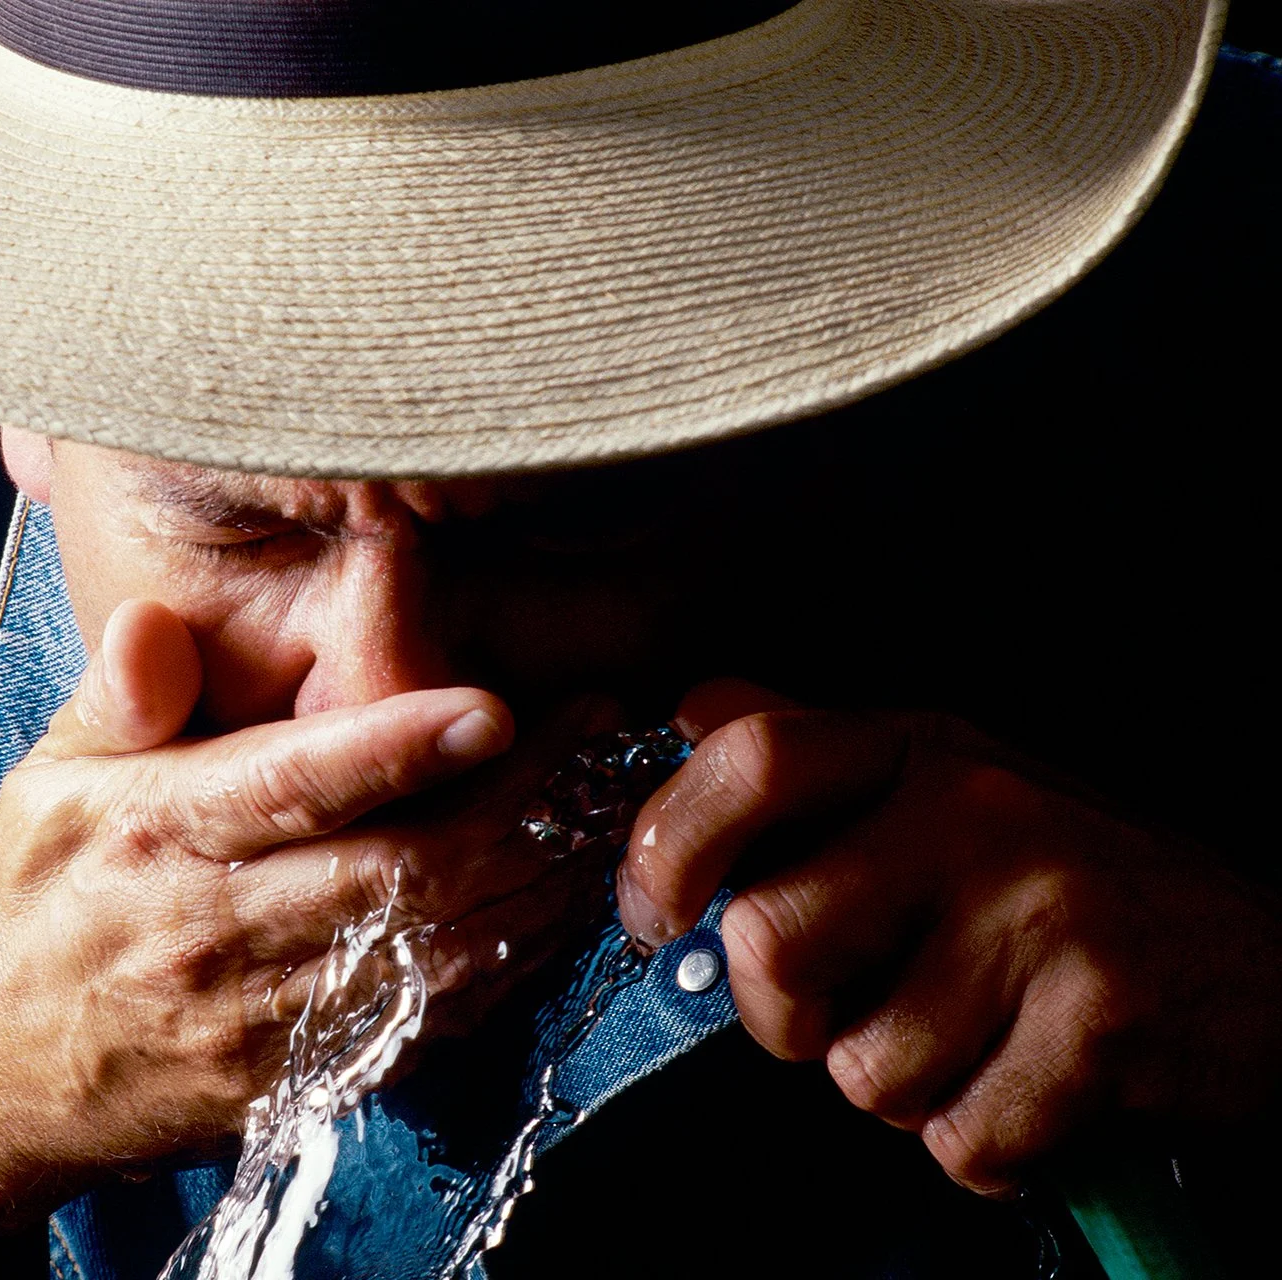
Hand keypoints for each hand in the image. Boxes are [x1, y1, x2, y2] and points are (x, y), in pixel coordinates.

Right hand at [0, 600, 611, 1227]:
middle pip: (393, 874)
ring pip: (429, 955)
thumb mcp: (51, 778)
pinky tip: (552, 904)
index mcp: (153, 836)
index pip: (286, 787)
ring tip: (603, 807)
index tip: (489, 708)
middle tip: (597, 736)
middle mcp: (213, 929)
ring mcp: (261, 1018)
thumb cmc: (43, 894)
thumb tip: (155, 620)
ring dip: (532, 884)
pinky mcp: (299, 1079)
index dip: (393, 750)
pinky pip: (424, 1025)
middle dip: (514, 804)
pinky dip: (502, 966)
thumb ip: (119, 697)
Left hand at [616, 680, 1281, 1194]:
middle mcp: (975, 808)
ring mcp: (1042, 907)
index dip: (670, 841)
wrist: (1261, 965)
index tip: (653, 913)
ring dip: (902, 1087)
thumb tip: (690, 714)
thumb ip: (814, 763)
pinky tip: (1030, 1092)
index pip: (752, 755)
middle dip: (785, 1018)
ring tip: (970, 1042)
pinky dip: (985, 1143)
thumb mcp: (941, 788)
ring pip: (864, 1064)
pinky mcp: (1102, 1013)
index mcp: (916, 749)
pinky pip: (961, 1134)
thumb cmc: (1065, 889)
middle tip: (840, 1016)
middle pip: (773, 939)